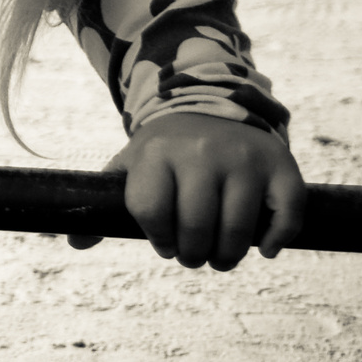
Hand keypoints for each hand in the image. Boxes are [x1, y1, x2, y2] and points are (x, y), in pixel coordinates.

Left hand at [68, 113, 305, 268]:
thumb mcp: (130, 168)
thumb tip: (75, 242)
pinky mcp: (280, 164)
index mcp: (156, 152)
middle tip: (195, 257)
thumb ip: (104, 206)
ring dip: (228, 256)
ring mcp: (243, 158)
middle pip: (196, 227)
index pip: (152, 213)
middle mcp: (201, 152)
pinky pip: (285, 216)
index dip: (158, 239)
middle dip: (193, 255)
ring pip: (238, 229)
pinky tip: (263, 248)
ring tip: (221, 256)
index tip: (165, 243)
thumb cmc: (164, 152)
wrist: (210, 104)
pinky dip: (275, 240)